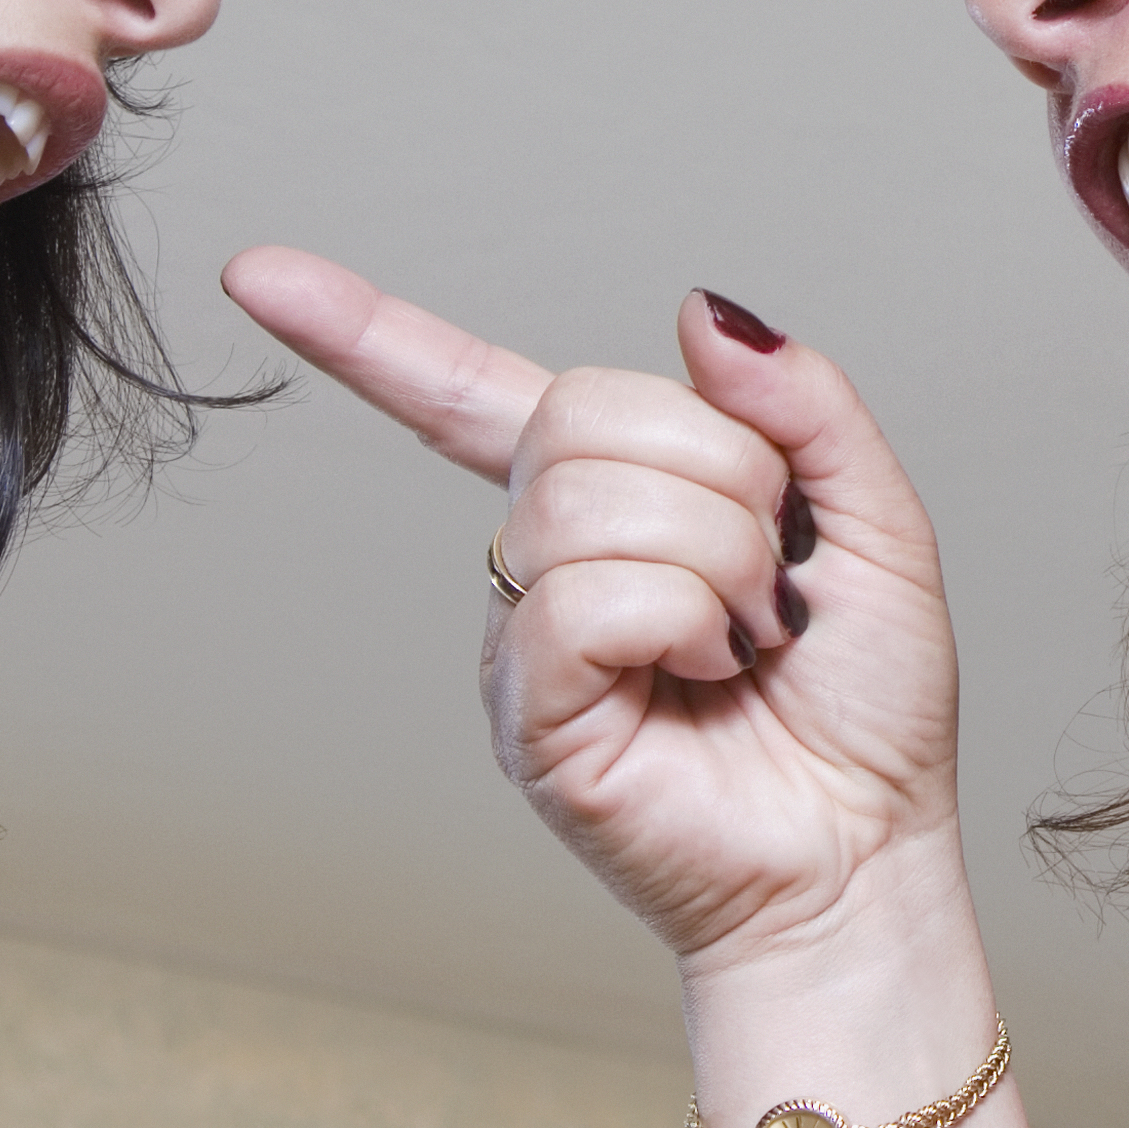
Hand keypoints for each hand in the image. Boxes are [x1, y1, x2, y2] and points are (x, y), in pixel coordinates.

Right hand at [220, 250, 965, 976]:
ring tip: (744, 639)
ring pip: (586, 504)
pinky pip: (582, 600)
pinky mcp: (527, 714)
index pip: (473, 393)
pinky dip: (681, 620)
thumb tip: (699, 313)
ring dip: (717, 562)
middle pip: (579, 416)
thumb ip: (802, 404)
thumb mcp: (871, 519)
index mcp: (620, 495)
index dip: (368, 334)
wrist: (866, 851)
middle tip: (769, 578)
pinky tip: (706, 673)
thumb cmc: (865, 706)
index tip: (257, 275)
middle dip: (724, 477)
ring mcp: (524, 638)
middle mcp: (548, 560)